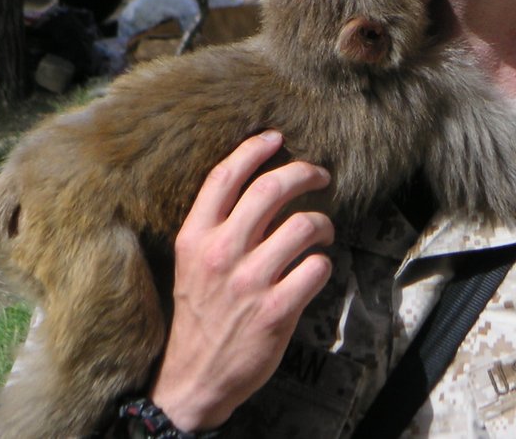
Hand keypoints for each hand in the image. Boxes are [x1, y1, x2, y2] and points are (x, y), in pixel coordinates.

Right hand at [149, 131, 334, 430]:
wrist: (192, 379)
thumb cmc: (198, 314)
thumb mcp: (192, 263)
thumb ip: (218, 226)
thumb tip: (260, 185)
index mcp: (195, 237)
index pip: (225, 176)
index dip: (254, 149)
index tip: (277, 138)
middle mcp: (220, 253)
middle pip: (271, 189)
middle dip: (304, 172)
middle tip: (320, 174)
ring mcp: (249, 282)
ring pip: (303, 225)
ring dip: (322, 223)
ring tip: (322, 232)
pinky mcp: (276, 310)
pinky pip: (317, 268)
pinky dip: (323, 264)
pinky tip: (315, 270)